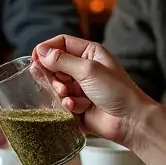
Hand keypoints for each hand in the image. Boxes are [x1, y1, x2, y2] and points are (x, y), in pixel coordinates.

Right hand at [33, 35, 152, 146]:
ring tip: (72, 98)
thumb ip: (62, 60)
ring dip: (61, 93)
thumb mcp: (88, 70)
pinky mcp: (79, 105)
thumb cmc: (116, 91)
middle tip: (59, 85)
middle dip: (53, 76)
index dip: (46, 49)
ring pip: (57, 85)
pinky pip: (63, 101)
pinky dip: (69, 105)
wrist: (131, 121)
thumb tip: (41, 51)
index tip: (35, 59)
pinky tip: (80, 108)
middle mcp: (84, 68)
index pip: (61, 43)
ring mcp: (81, 87)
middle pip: (55, 65)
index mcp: (89, 53)